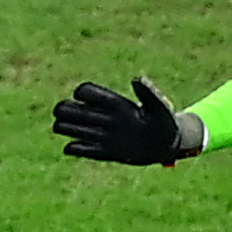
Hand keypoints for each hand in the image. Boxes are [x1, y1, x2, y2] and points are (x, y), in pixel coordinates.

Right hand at [52, 75, 199, 164]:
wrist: (166, 145)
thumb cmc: (165, 122)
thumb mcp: (159, 107)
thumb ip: (148, 94)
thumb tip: (136, 79)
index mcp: (113, 102)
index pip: (85, 90)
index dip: (81, 93)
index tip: (90, 101)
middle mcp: (102, 116)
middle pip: (67, 107)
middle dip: (64, 111)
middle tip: (77, 120)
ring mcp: (100, 134)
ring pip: (67, 127)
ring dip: (65, 128)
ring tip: (82, 134)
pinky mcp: (103, 152)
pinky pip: (78, 149)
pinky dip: (74, 148)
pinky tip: (81, 148)